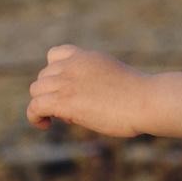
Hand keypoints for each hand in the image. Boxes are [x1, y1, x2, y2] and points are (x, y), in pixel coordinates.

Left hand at [26, 44, 149, 135]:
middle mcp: (73, 65)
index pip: (55, 55)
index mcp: (87, 57)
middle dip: (53, 93)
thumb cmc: (141, 97)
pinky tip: (44, 125)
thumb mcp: (114, 79)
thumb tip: (83, 102)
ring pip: (36, 91)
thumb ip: (96, 81)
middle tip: (75, 110)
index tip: (67, 89)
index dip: (54, 73)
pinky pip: (35, 106)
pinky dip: (34, 116)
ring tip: (66, 118)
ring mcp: (67, 81)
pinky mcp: (64, 100)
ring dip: (45, 105)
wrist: (147, 101)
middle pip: (43, 77)